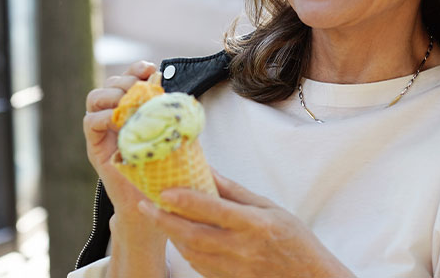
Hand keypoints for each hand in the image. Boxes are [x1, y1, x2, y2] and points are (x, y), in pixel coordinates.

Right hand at [83, 61, 161, 221]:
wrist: (151, 201)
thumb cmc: (165, 166)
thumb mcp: (172, 133)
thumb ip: (169, 112)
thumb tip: (174, 90)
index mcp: (133, 107)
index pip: (128, 77)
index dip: (137, 68)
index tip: (151, 69)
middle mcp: (115, 114)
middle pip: (110, 83)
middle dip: (125, 81)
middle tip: (140, 92)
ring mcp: (103, 130)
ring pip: (95, 97)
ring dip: (112, 96)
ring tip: (128, 106)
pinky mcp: (95, 147)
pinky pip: (90, 122)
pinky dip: (102, 117)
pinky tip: (118, 121)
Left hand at [139, 171, 354, 277]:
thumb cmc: (294, 240)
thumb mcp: (270, 208)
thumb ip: (236, 192)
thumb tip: (210, 171)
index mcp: (255, 225)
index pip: (213, 210)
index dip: (186, 200)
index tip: (164, 190)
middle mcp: (241, 248)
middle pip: (193, 234)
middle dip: (165, 220)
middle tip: (146, 206)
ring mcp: (233, 269)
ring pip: (191, 251)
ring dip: (171, 234)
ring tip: (158, 218)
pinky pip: (199, 265)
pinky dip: (185, 250)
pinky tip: (179, 237)